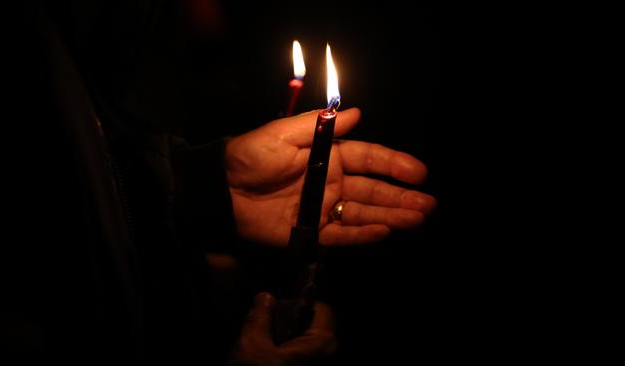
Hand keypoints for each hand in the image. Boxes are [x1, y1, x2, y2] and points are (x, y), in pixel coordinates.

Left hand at [225, 108, 435, 246]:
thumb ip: (319, 126)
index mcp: (327, 156)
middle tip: (428, 204)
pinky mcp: (309, 232)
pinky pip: (340, 235)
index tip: (419, 173)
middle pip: (373, 190)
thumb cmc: (250, 156)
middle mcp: (331, 182)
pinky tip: (384, 232)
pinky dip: (361, 234)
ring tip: (417, 219)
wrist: (220, 190)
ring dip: (390, 216)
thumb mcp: (282, 134)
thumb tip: (357, 113)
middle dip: (401, 197)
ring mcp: (322, 208)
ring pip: (363, 213)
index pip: (368, 159)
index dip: (394, 165)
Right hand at [227, 293, 335, 365]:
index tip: (276, 310)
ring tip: (261, 354)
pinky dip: (286, 362)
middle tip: (263, 333)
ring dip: (285, 348)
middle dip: (288, 328)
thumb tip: (265, 298)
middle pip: (313, 330)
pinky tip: (266, 365)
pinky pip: (301, 365)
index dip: (299, 304)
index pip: (322, 309)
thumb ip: (260, 317)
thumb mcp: (251, 345)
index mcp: (323, 345)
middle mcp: (329, 360)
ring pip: (306, 351)